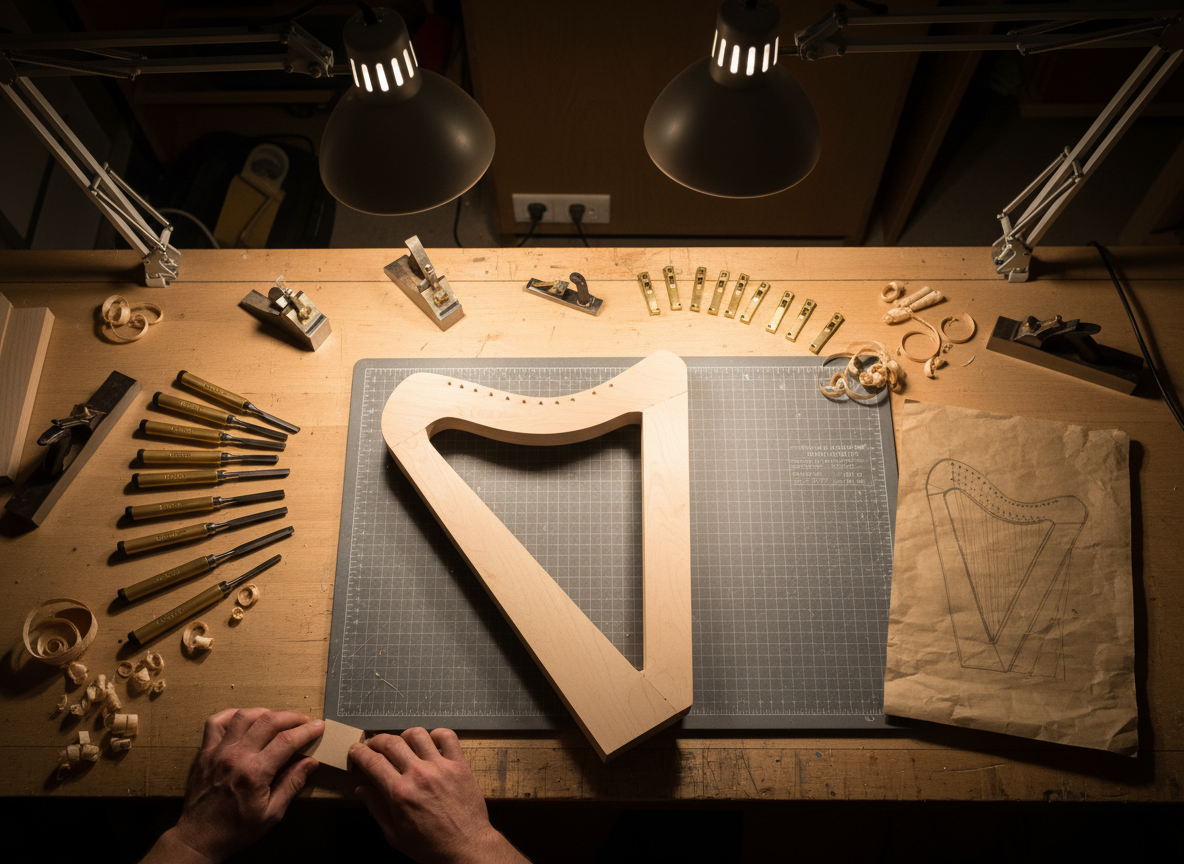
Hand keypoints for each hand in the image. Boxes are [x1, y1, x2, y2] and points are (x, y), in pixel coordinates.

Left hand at [144, 708, 323, 863]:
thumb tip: (311, 762)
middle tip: (303, 721)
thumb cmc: (236, 829)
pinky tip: (245, 719)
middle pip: (267, 721)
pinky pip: (216, 722)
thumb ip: (292, 784)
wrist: (199, 838)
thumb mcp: (272, 813)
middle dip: (291, 717)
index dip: (306, 730)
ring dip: (265, 713)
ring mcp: (217, 751)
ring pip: (244, 716)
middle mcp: (235, 756)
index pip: (286, 741)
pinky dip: (232, 714)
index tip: (319, 726)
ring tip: (277, 719)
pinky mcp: (205, 752)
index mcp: (254, 773)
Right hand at [350, 728, 527, 863]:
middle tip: (373, 746)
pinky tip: (430, 743)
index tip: (355, 750)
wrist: (465, 847)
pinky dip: (436, 734)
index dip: (359, 752)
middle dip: (376, 741)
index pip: (372, 761)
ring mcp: (441, 767)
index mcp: (399, 793)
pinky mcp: (459, 765)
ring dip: (404, 736)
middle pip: (391, 742)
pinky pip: (447, 736)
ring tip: (401, 745)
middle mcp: (419, 775)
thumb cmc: (430, 846)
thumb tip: (361, 788)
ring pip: (417, 734)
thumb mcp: (394, 834)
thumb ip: (376, 808)